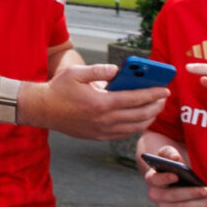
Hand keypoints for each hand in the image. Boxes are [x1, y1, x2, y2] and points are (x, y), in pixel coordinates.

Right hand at [25, 60, 167, 141]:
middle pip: (140, 115)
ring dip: (148, 118)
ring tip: (154, 108)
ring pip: (135, 127)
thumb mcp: (76, 73)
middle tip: (163, 98)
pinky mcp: (98, 136)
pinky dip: (136, 127)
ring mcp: (102, 130)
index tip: (164, 89)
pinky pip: (124, 134)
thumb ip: (99, 70)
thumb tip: (118, 70)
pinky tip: (139, 119)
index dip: (153, 94)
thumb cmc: (58, 89)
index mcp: (101, 102)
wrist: (42, 110)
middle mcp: (105, 119)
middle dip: (155, 106)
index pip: (136, 99)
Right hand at [136, 132, 206, 206]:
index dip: (164, 178)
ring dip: (203, 205)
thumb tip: (175, 158)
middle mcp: (156, 195)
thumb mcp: (170, 153)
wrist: (176, 174)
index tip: (176, 175)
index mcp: (152, 178)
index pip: (154, 179)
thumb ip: (170, 152)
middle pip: (171, 197)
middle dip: (191, 194)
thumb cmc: (174, 162)